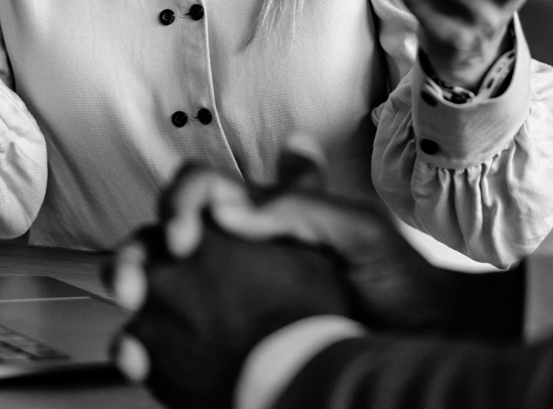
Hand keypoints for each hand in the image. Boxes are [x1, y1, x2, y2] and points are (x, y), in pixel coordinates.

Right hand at [141, 160, 452, 331]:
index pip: (200, 189)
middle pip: (160, 242)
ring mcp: (227, 304)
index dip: (180, 202)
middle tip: (135, 285)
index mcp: (263, 215)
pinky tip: (141, 362)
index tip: (187, 237)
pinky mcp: (226, 349)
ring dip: (129, 300)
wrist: (422, 345)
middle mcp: (236, 254)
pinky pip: (172, 348)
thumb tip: (231, 205)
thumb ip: (300, 206)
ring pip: (156, 294)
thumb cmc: (399, 282)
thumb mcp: (359, 231)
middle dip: (132, 256)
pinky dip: (143, 352)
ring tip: (132, 323)